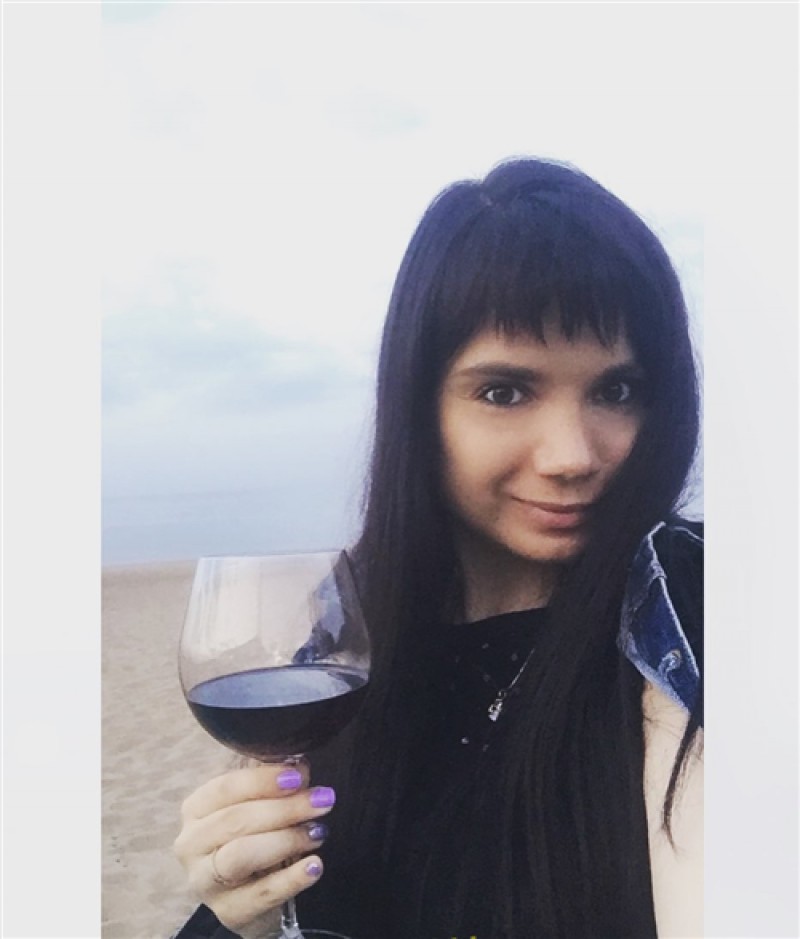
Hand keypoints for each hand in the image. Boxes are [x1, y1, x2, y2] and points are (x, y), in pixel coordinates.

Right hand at [174, 761, 334, 937]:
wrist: (252, 891)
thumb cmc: (253, 835)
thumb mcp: (259, 804)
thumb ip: (272, 783)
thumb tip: (298, 765)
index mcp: (196, 809)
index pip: (225, 788)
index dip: (263, 780)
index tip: (298, 775)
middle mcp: (191, 845)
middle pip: (235, 820)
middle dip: (284, 808)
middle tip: (322, 800)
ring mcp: (206, 882)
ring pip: (241, 855)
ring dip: (286, 839)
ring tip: (318, 831)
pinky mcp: (229, 912)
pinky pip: (262, 894)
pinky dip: (292, 878)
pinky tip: (315, 865)